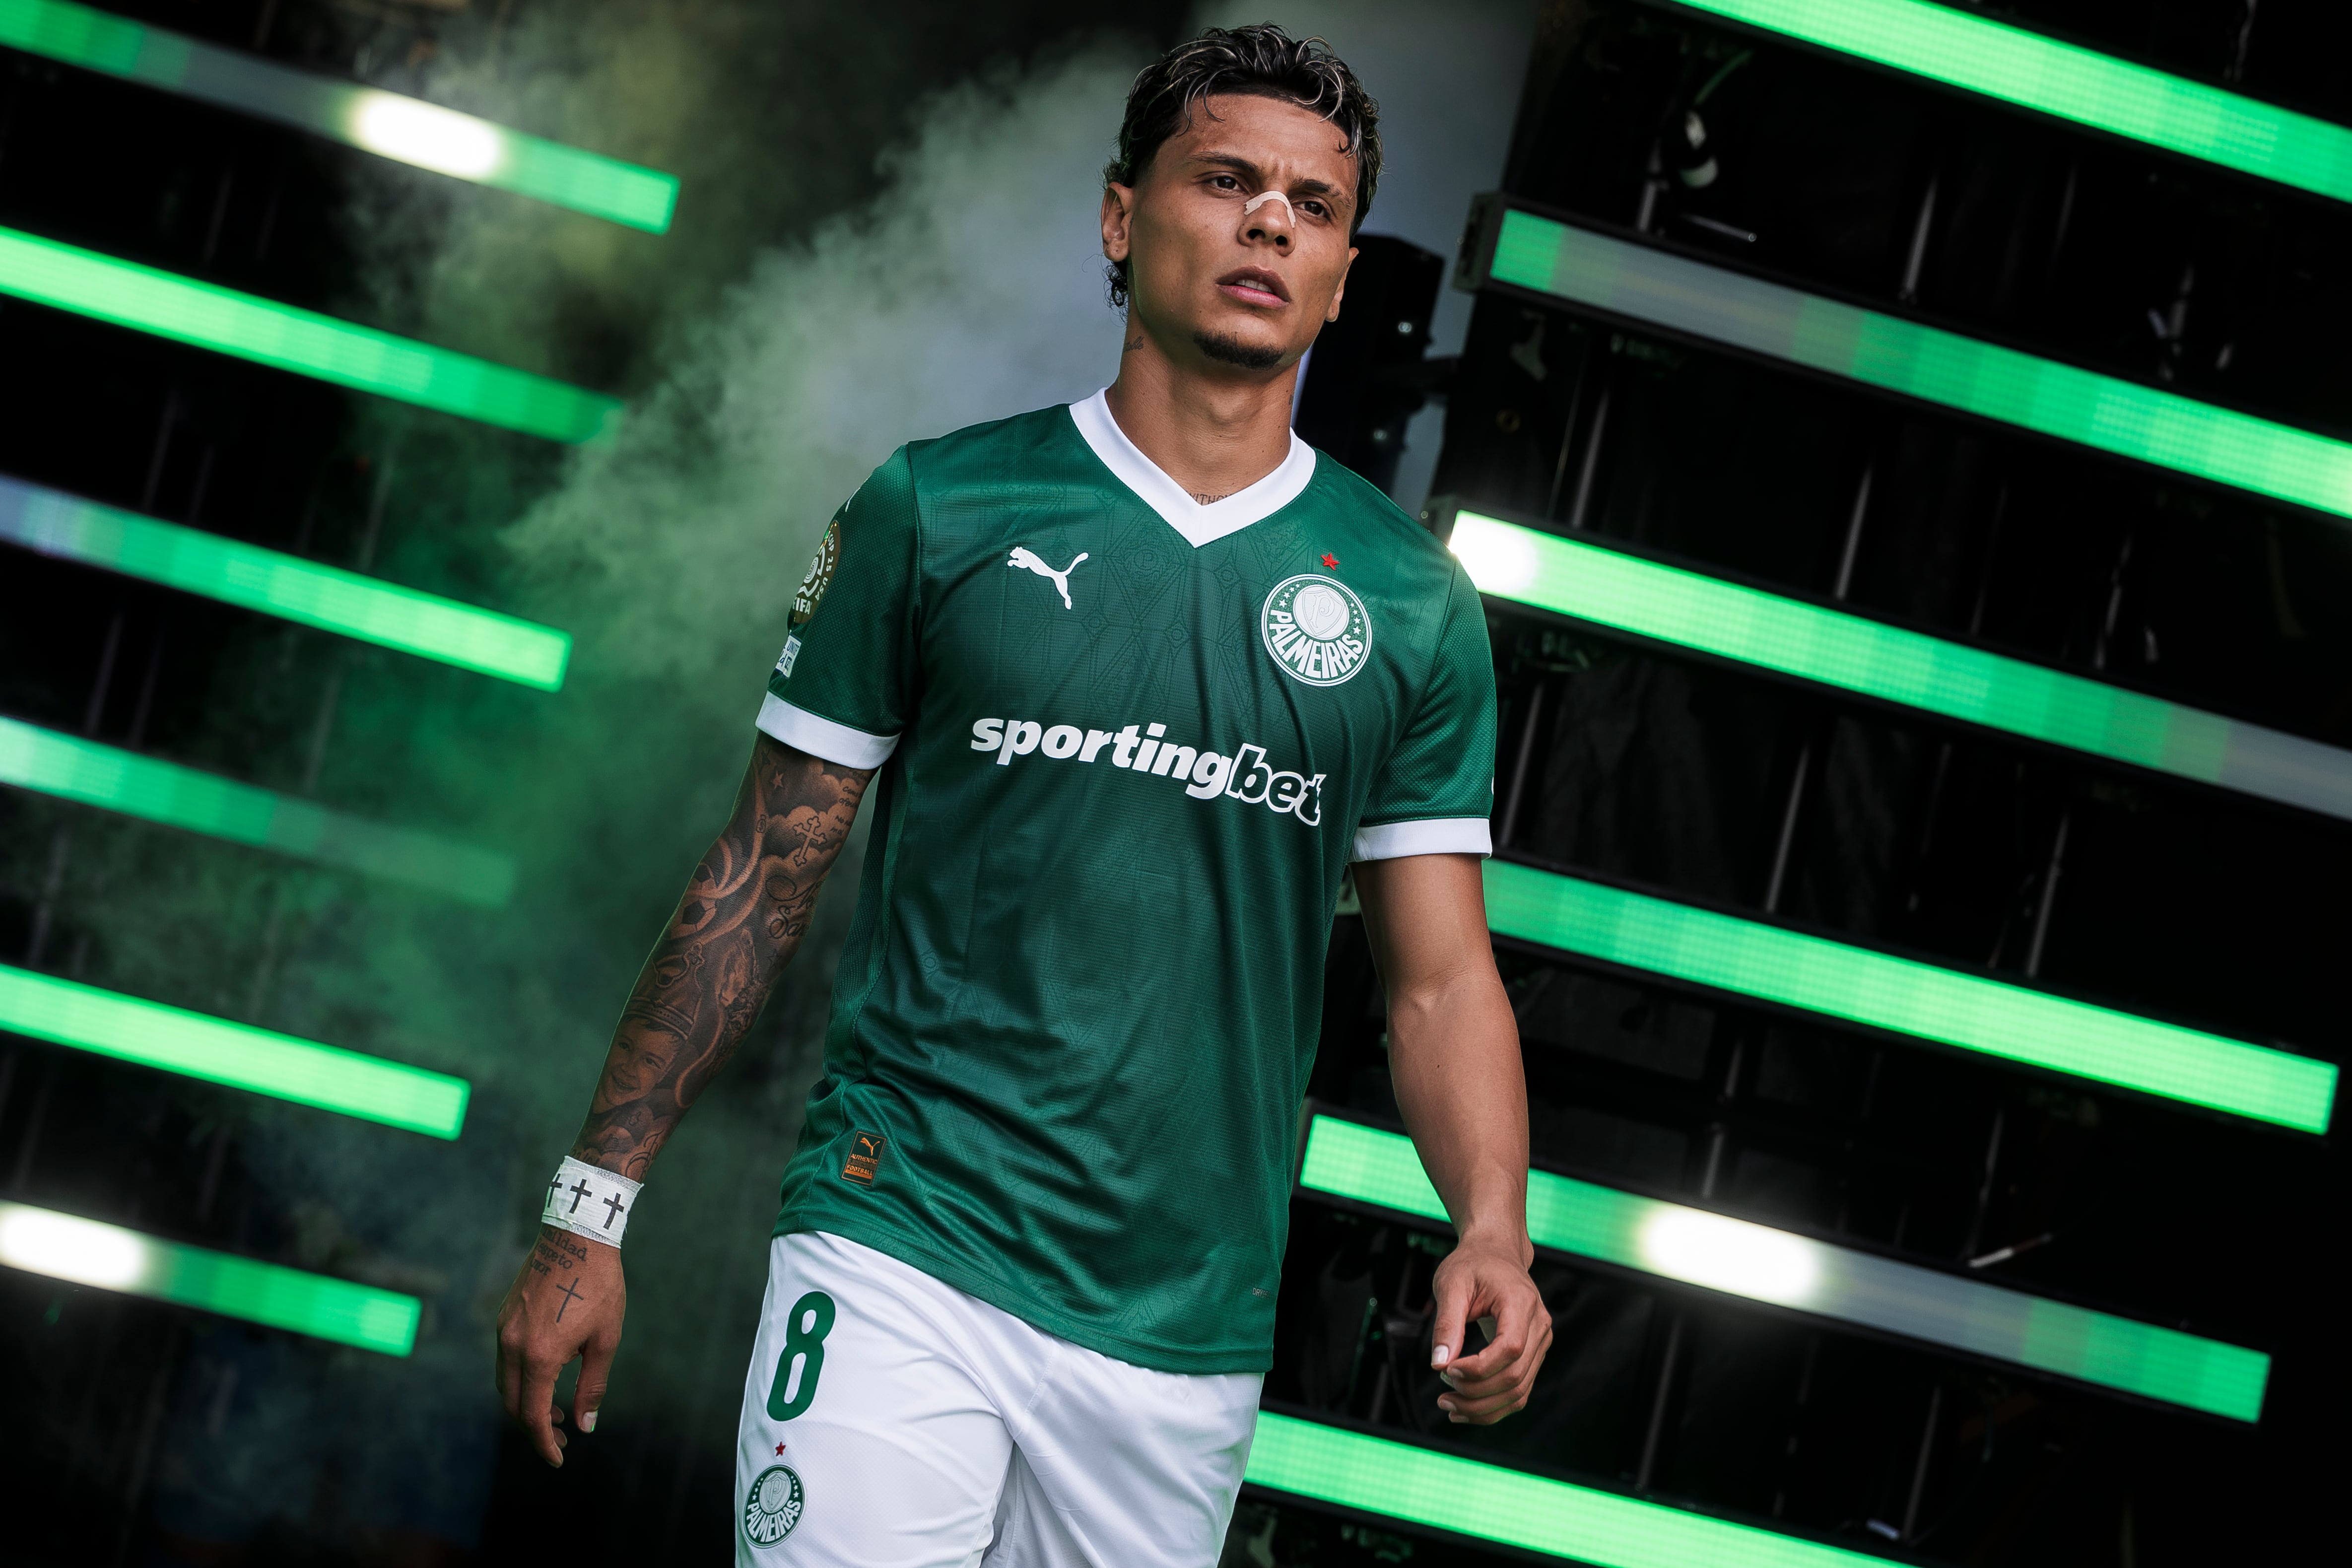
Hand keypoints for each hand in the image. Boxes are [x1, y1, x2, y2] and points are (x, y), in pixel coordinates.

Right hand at [495, 1226, 626, 1465]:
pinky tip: (544, 1378)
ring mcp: (504, 1330)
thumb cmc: (599, 1286)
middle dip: (534, 1429)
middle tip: (561, 1438)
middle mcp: (513, 1346)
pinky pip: (505, 1360)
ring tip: (555, 1413)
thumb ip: (592, 1386)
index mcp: (540, 1357)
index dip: (544, 1444)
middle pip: (513, 1405)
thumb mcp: (606, 1339)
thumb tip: (585, 1426)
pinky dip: (520, 1380)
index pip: (534, 1416)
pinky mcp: (503, 1317)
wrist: (577, 1236)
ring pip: (506, 1384)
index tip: (558, 1459)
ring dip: (525, 1404)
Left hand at [1427, 1231, 1551, 1424]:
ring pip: (1519, 1391)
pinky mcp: (1533, 1354)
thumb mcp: (1451, 1284)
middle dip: (1476, 1393)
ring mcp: (1541, 1342)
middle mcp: (1539, 1325)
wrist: (1496, 1253)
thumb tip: (1439, 1364)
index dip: (1478, 1368)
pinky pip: (1519, 1389)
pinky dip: (1493, 1405)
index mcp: (1521, 1303)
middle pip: (1515, 1376)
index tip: (1446, 1370)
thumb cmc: (1472, 1264)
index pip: (1509, 1348)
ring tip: (1448, 1405)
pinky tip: (1465, 1407)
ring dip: (1483, 1407)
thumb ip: (1446, 1323)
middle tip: (1441, 1395)